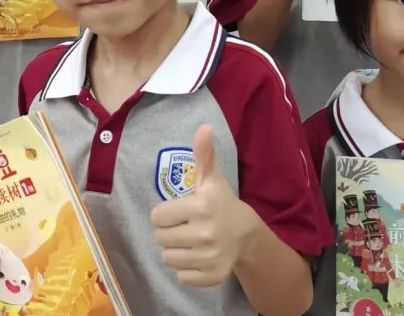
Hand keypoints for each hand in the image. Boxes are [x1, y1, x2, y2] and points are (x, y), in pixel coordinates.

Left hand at [151, 125, 250, 286]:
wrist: (245, 233)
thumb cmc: (220, 202)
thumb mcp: (211, 178)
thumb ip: (203, 154)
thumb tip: (203, 127)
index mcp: (201, 206)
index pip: (157, 216)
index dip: (165, 213)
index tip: (179, 211)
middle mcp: (206, 233)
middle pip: (160, 238)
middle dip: (168, 232)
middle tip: (184, 226)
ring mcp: (210, 257)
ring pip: (167, 259)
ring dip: (175, 250)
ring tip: (189, 241)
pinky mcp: (212, 276)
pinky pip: (181, 276)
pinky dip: (186, 269)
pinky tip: (198, 256)